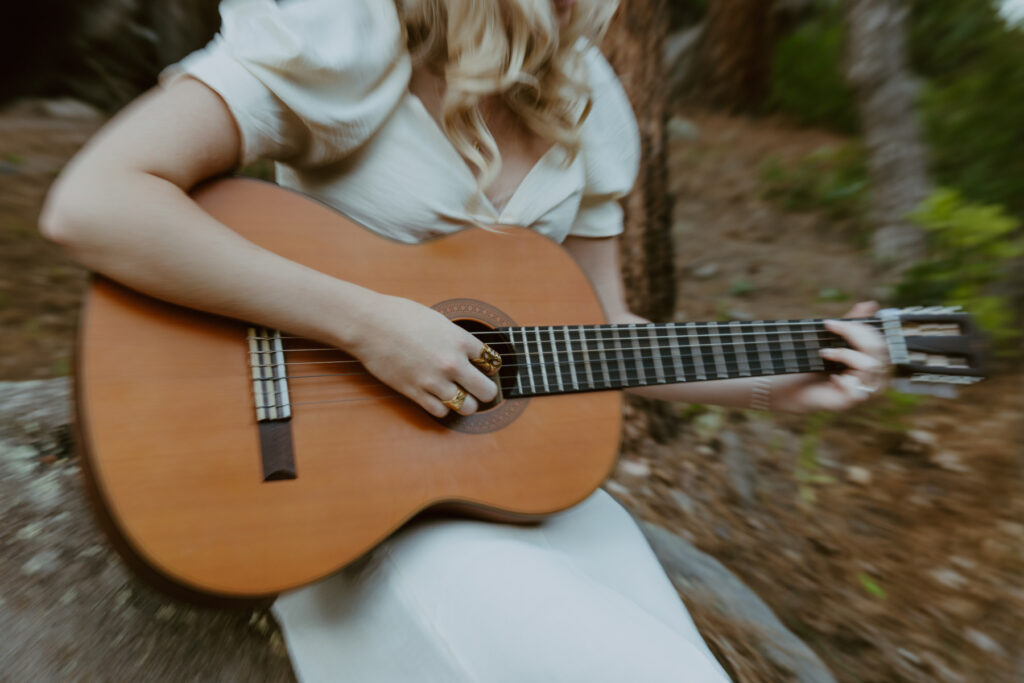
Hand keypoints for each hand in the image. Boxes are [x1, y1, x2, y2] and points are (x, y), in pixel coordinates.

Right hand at [347, 293, 498, 417]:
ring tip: (460, 396)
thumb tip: (467, 352)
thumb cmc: (400, 316)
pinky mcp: (415, 392)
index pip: (492, 362)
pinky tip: (438, 398)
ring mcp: (434, 380)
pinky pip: (440, 412)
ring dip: (466, 403)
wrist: (370, 324)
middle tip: (479, 388)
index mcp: (460, 340)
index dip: (489, 366)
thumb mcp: (438, 321)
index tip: (482, 366)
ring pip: (467, 407)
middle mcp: (452, 363)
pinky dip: (443, 408)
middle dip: (486, 391)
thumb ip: (456, 338)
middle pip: (487, 391)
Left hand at [770, 301, 889, 412]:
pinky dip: (843, 380)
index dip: (859, 327)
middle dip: (852, 333)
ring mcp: (866, 388)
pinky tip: (832, 378)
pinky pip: (856, 389)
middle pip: (878, 349)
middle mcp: (875, 374)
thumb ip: (851, 325)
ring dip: (844, 354)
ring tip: (824, 353)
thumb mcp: (832, 341)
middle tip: (829, 328)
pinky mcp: (852, 400)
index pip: (879, 339)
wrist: (794, 388)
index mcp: (874, 358)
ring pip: (870, 365)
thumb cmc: (816, 364)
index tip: (831, 322)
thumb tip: (870, 304)